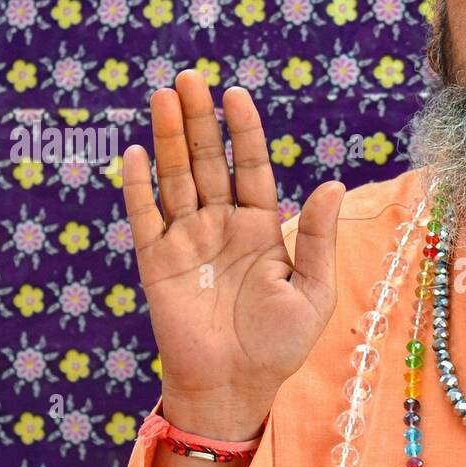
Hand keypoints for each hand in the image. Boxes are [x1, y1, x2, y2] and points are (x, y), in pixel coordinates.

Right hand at [121, 70, 345, 431]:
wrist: (236, 388)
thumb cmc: (280, 344)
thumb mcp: (313, 291)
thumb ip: (316, 238)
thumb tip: (331, 184)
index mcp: (259, 228)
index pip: (249, 168)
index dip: (242, 131)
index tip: (235, 94)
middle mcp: (221, 226)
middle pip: (207, 162)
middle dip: (199, 121)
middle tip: (189, 79)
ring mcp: (186, 242)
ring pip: (175, 180)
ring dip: (167, 139)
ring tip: (162, 96)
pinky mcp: (156, 264)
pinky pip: (145, 218)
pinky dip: (138, 187)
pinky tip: (134, 153)